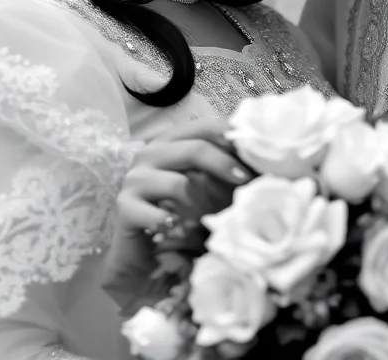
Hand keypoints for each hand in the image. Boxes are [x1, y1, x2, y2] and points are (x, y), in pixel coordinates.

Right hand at [102, 116, 251, 309]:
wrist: (143, 260)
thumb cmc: (180, 218)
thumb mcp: (205, 189)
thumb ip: (225, 172)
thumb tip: (263, 163)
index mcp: (171, 142)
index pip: (203, 127)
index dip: (230, 135)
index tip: (254, 151)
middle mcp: (150, 154)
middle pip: (194, 149)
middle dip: (224, 165)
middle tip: (246, 182)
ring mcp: (135, 180)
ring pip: (178, 183)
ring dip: (202, 205)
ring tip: (213, 221)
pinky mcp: (124, 208)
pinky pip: (154, 213)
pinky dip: (173, 223)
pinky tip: (180, 231)